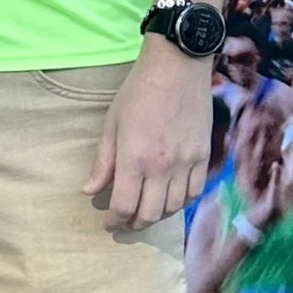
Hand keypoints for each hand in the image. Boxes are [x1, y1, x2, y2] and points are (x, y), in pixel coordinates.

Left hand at [85, 43, 212, 230]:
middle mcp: (161, 167)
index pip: (123, 206)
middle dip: (134, 224)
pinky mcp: (203, 156)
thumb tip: (89, 190)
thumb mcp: (112, 124)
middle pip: (149, 214)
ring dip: (157, 216)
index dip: (114, 221)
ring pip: (173, 208)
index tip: (109, 223)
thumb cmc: (138, 92)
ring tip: (146, 212)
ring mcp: (185, 163)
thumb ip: (102, 162)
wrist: (177, 68)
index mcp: (133, 159)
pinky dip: (180, 203)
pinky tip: (170, 199)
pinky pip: (194, 192)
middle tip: (126, 222)